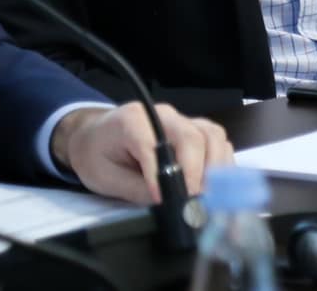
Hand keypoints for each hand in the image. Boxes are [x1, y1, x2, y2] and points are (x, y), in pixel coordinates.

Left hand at [53, 102, 232, 204]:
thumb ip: (136, 188)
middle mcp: (163, 115)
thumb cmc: (97, 155)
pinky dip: (221, 162)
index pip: (155, 144)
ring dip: (215, 167)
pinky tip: (215, 183)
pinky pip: (217, 140)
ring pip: (212, 135)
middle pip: (192, 136)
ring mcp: (182, 118)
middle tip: (194, 202)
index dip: (163, 173)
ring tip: (208, 195)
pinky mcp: (195, 128)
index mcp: (132, 122)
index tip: (166, 200)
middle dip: (197, 172)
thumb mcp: (104, 177)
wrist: (95, 135)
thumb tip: (166, 201)